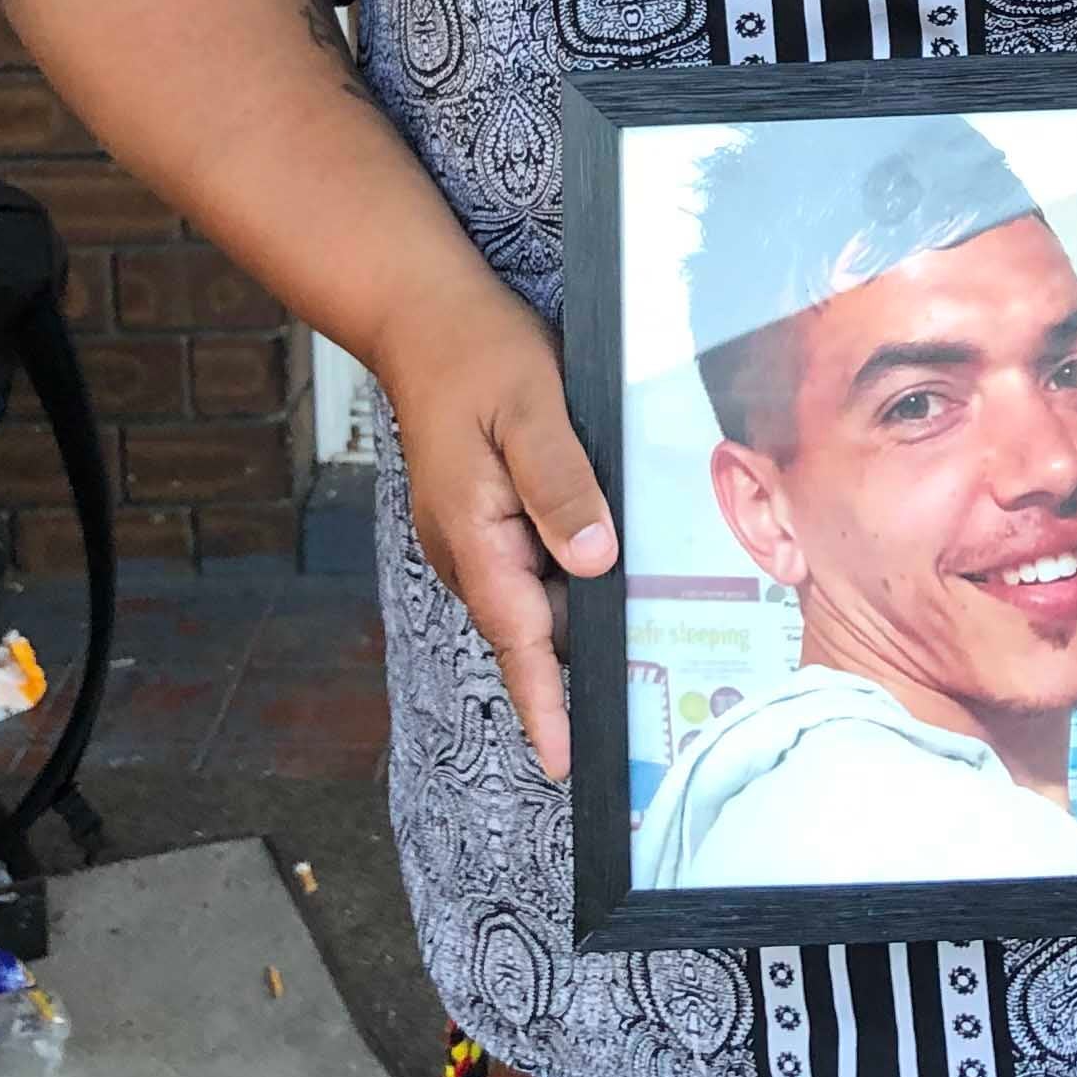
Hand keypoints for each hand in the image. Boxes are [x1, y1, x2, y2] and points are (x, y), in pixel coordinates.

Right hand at [370, 287, 613, 781]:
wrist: (424, 316)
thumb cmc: (478, 355)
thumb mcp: (533, 408)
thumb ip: (561, 483)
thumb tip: (593, 560)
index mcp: (474, 535)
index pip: (517, 637)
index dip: (544, 702)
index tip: (564, 760)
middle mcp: (469, 550)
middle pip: (533, 629)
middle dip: (579, 670)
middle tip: (647, 704)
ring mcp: (476, 537)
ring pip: (539, 597)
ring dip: (583, 617)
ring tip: (652, 639)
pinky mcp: (490, 518)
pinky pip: (537, 565)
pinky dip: (576, 575)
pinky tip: (621, 563)